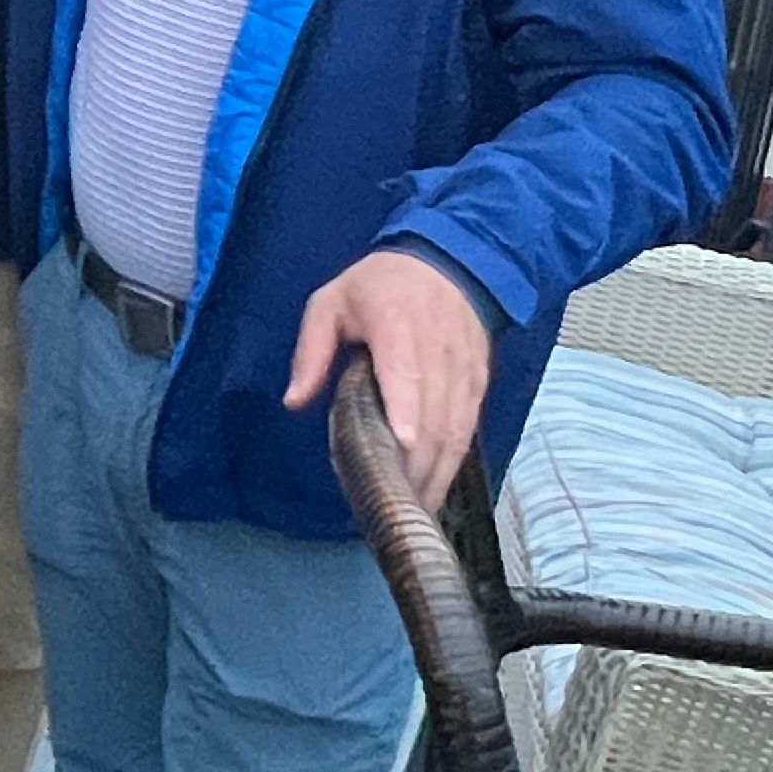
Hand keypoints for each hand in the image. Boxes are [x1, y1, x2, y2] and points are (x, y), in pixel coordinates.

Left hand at [287, 249, 491, 508]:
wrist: (449, 261)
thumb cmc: (381, 284)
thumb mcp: (331, 302)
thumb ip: (311, 351)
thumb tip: (294, 401)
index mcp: (398, 325)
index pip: (407, 371)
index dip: (408, 409)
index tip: (403, 444)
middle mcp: (438, 350)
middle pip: (434, 414)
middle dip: (415, 462)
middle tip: (389, 502)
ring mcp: (463, 370)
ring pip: (455, 429)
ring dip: (436, 472)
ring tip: (411, 510)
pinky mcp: (478, 383)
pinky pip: (469, 429)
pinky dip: (452, 463)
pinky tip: (434, 490)